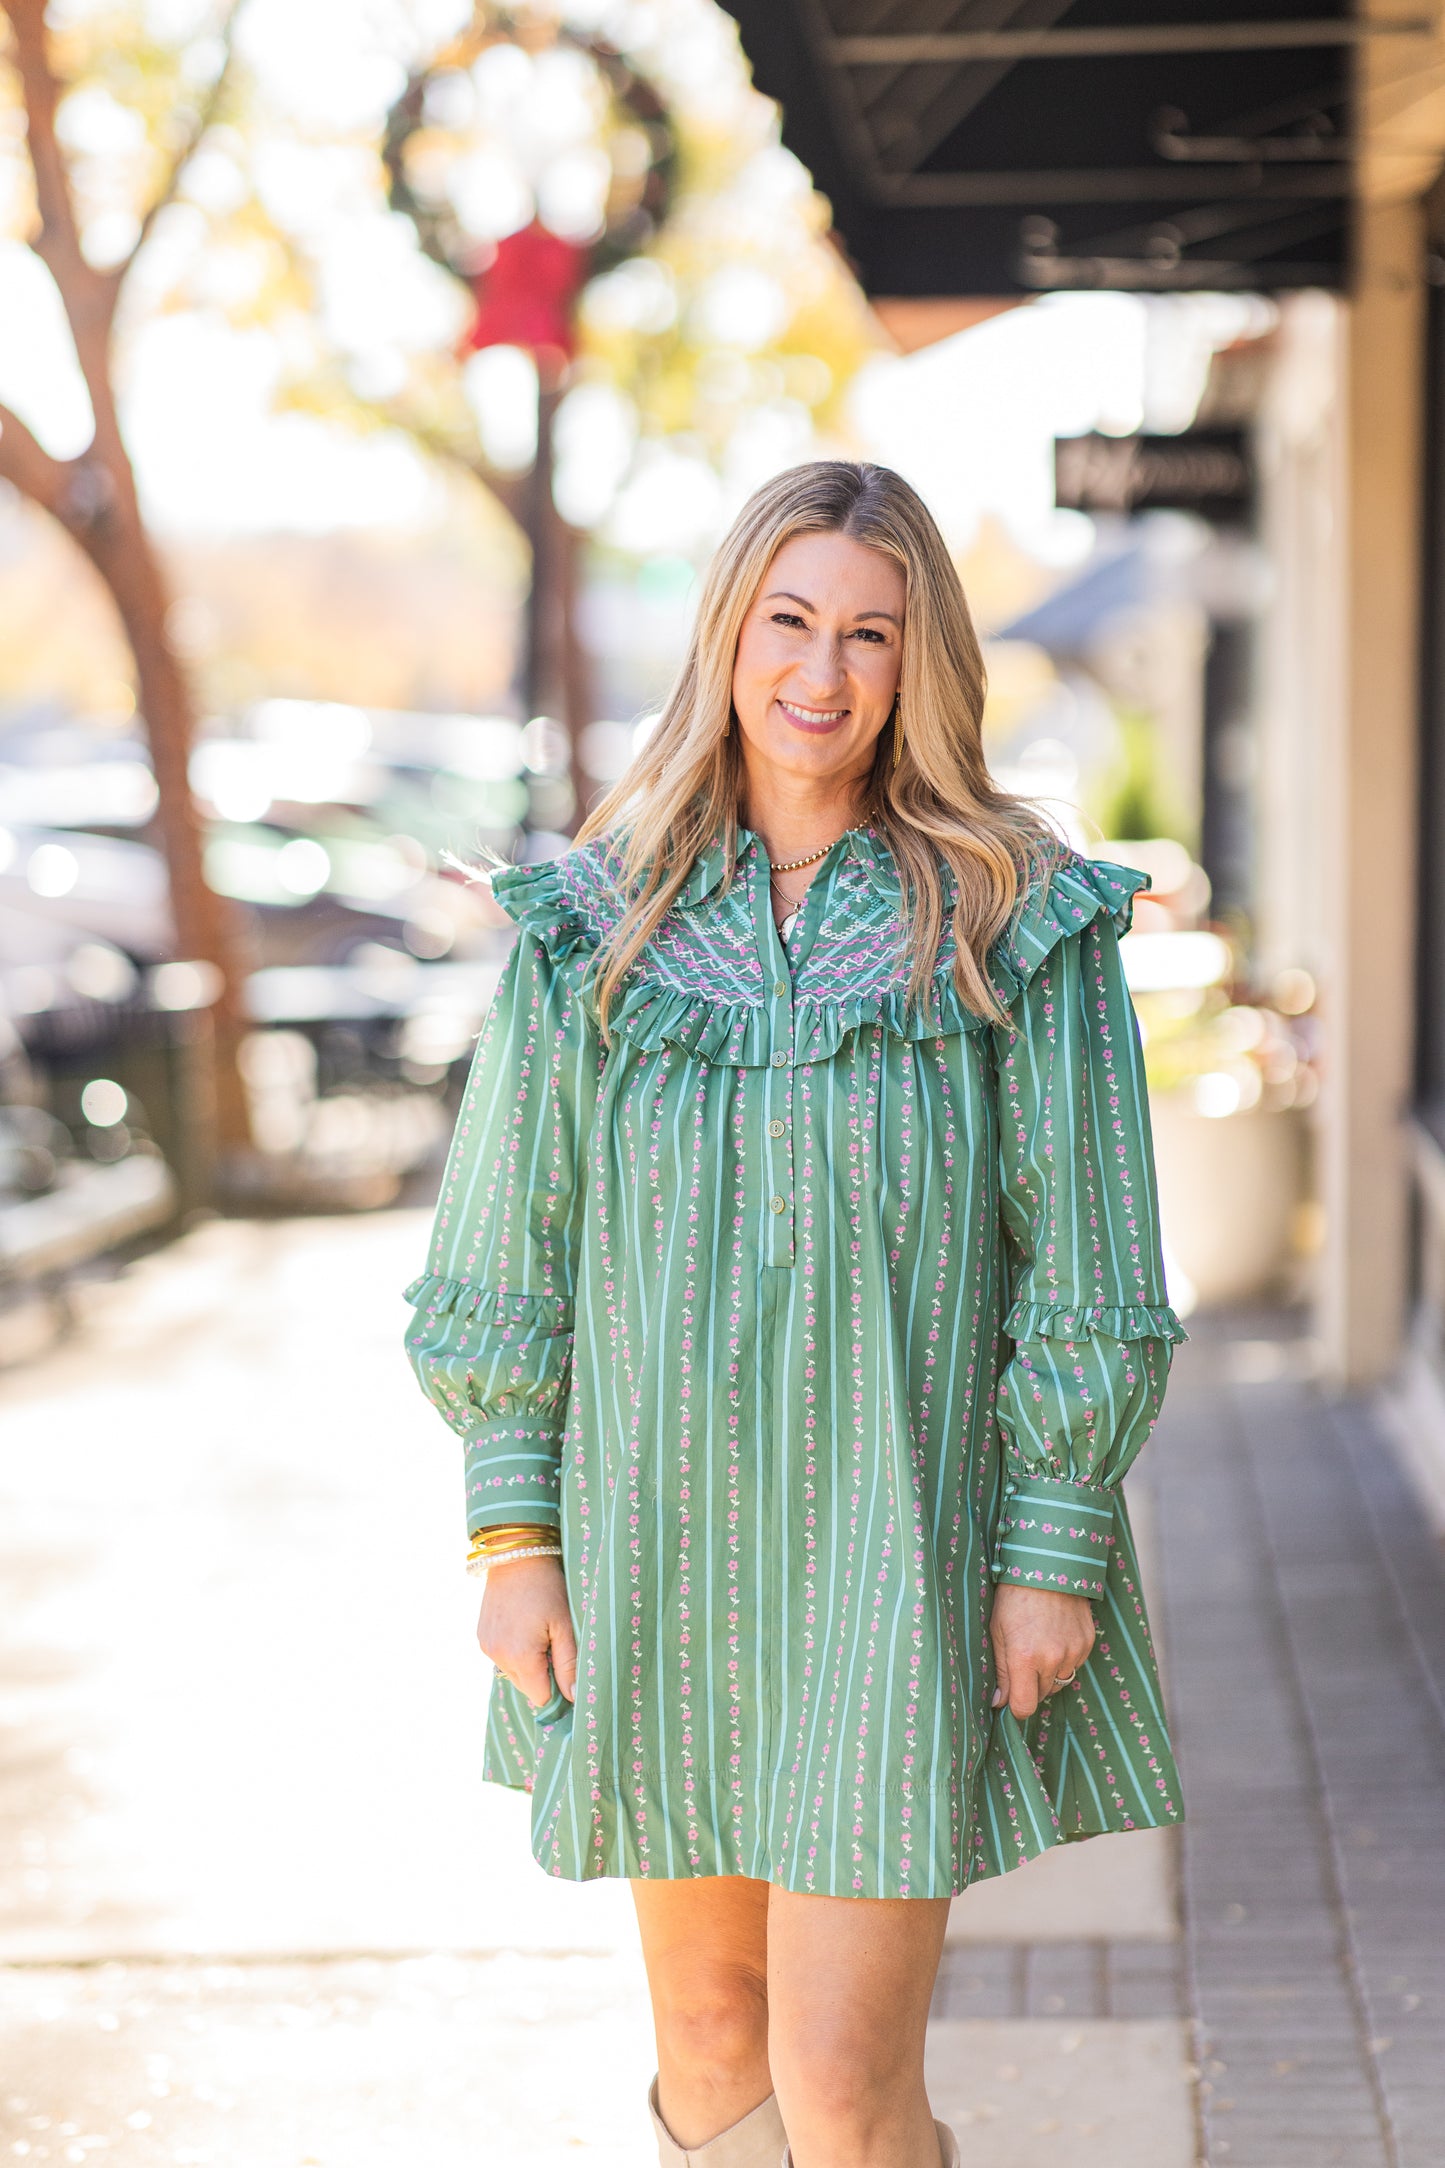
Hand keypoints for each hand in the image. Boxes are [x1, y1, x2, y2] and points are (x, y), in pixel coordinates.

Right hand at [477, 1554, 576, 1709]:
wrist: (516, 1556)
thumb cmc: (547, 1587)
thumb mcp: (565, 1624)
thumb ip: (569, 1664)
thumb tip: (574, 1696)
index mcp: (520, 1656)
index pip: (541, 1697)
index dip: (558, 1688)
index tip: (567, 1667)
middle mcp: (498, 1656)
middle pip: (527, 1687)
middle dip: (543, 1674)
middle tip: (554, 1643)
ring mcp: (486, 1647)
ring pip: (514, 1673)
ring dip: (528, 1663)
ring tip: (538, 1632)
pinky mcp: (481, 1637)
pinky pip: (502, 1658)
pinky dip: (515, 1651)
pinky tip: (524, 1627)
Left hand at [988, 1584, 1094, 1719]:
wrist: (1047, 1565)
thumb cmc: (1014, 1598)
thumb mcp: (997, 1631)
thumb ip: (1001, 1671)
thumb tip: (999, 1703)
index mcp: (1024, 1657)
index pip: (1024, 1706)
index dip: (1015, 1707)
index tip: (1010, 1698)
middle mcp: (1052, 1659)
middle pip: (1042, 1695)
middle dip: (1031, 1685)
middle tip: (1022, 1660)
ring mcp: (1073, 1651)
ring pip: (1060, 1682)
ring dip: (1049, 1674)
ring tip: (1039, 1645)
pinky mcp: (1087, 1643)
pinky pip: (1074, 1665)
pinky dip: (1064, 1659)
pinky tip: (1054, 1636)